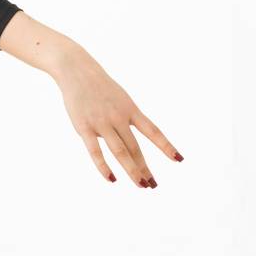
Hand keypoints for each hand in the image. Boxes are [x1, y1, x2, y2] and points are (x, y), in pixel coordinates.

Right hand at [53, 44, 182, 187]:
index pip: (153, 131)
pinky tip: (112, 179)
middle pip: (135, 148)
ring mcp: (102, 123)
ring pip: (120, 152)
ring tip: (141, 185)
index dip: (166, 146)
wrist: (76, 70)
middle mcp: (119, 117)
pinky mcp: (84, 128)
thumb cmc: (99, 86)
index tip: (179, 160)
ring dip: (132, 170)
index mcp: (130, 109)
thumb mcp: (120, 98)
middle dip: (145, 168)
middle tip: (152, 185)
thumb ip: (126, 118)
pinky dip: (104, 167)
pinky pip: (95, 151)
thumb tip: (130, 140)